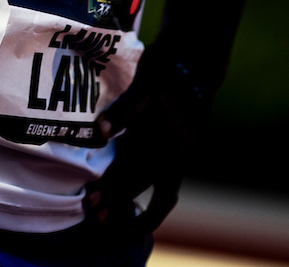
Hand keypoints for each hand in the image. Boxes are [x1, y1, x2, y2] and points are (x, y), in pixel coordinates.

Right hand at [84, 42, 210, 239]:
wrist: (197, 55)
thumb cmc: (179, 96)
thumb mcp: (176, 132)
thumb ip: (157, 153)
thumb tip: (130, 175)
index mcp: (178, 154)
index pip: (164, 196)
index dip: (146, 218)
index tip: (122, 233)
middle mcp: (172, 141)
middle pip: (144, 178)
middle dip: (118, 199)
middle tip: (93, 211)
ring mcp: (161, 114)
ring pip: (138, 153)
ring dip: (114, 176)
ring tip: (91, 192)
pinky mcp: (151, 87)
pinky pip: (134, 107)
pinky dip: (119, 120)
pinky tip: (101, 131)